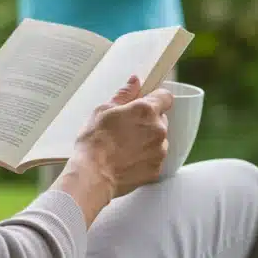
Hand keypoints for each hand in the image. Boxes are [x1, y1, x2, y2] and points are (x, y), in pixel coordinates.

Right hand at [71, 75, 172, 198]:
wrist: (92, 176)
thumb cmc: (94, 141)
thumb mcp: (104, 110)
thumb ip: (124, 94)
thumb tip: (135, 81)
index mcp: (146, 110)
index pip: (165, 96)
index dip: (155, 98)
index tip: (145, 103)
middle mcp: (158, 129)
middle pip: (161, 119)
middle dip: (148, 121)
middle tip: (127, 127)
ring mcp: (159, 151)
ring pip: (159, 140)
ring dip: (147, 140)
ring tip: (124, 146)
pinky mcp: (156, 170)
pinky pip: (154, 158)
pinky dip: (145, 158)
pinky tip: (127, 159)